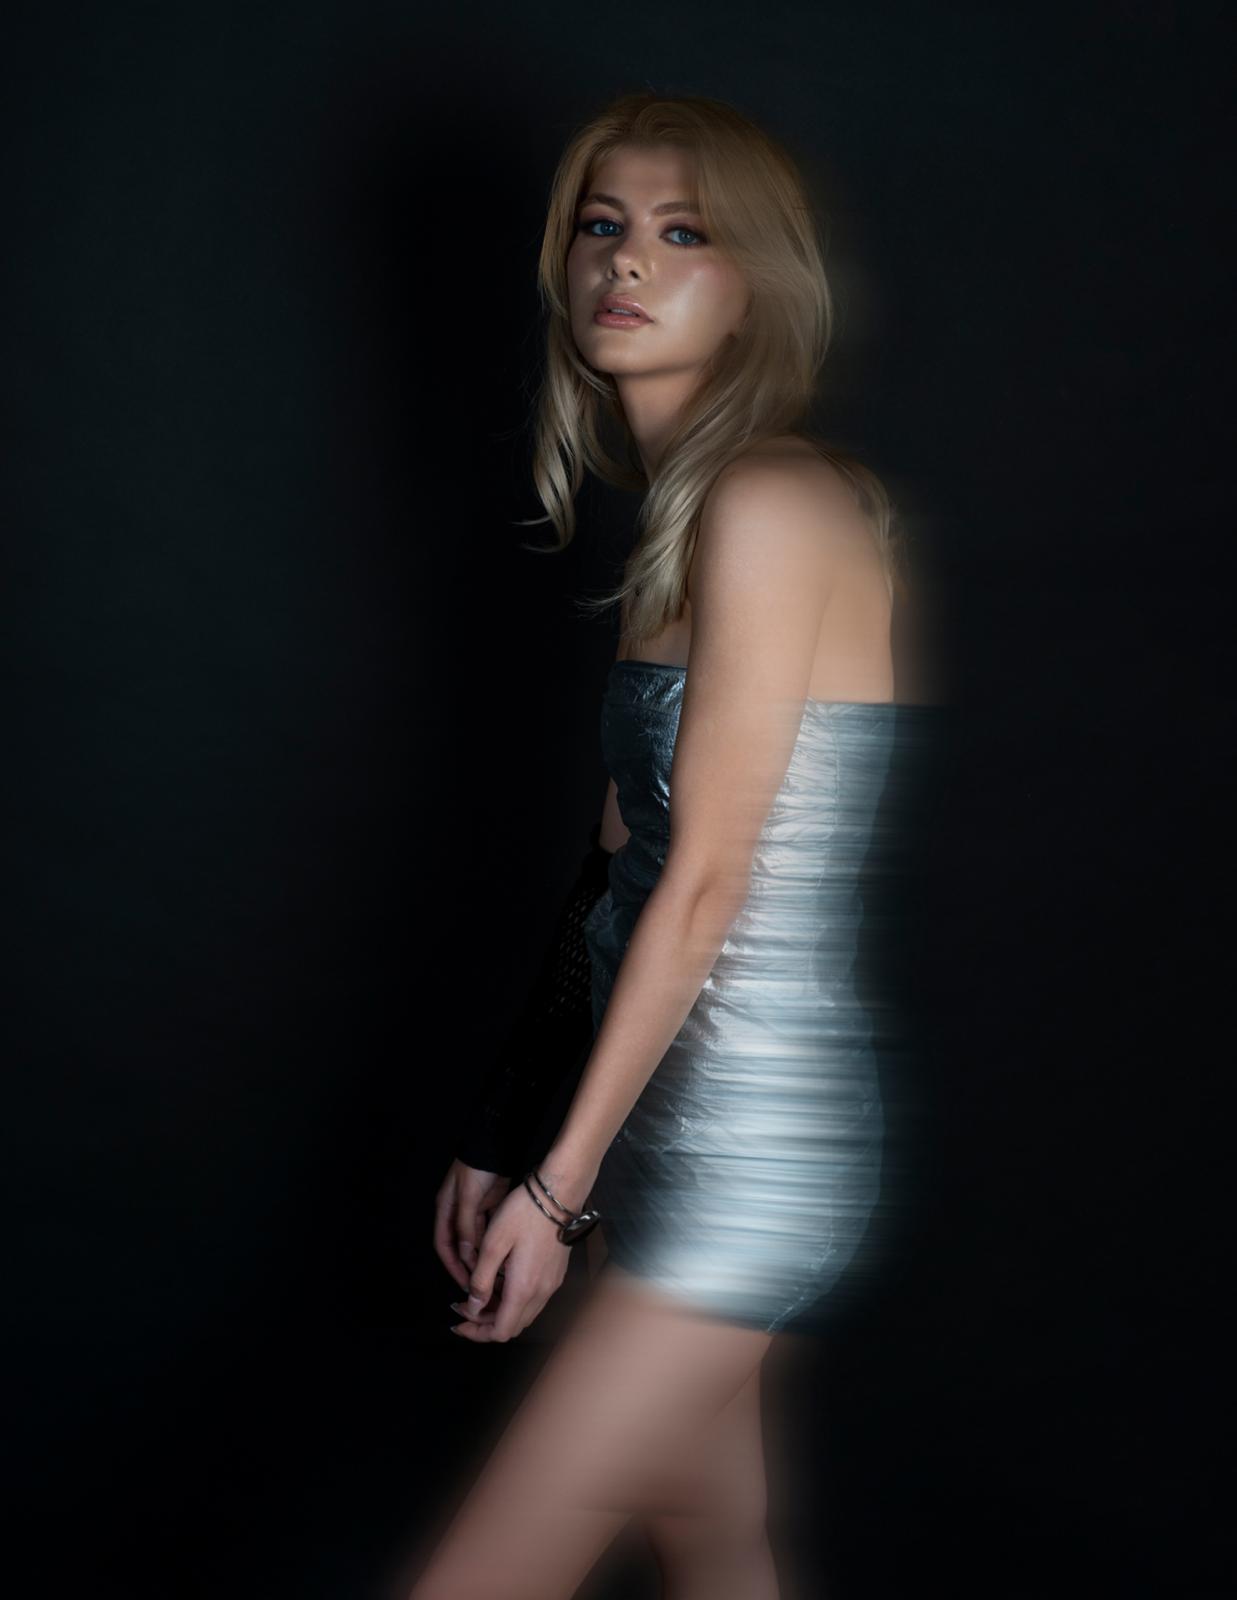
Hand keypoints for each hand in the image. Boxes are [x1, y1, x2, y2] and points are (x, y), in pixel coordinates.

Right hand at [433, 1158, 510, 1294]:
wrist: (496, 1141)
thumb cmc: (478, 1168)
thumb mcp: (469, 1197)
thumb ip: (466, 1225)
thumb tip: (466, 1255)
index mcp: (445, 1209)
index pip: (444, 1245)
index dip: (452, 1266)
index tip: (464, 1285)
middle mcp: (457, 1211)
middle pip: (460, 1245)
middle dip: (469, 1265)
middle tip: (482, 1285)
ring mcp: (474, 1208)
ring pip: (476, 1239)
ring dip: (483, 1256)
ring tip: (495, 1275)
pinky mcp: (490, 1204)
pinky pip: (490, 1229)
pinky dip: (495, 1242)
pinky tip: (505, 1255)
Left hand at [448, 1179, 573, 1342]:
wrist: (558, 1195)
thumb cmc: (523, 1214)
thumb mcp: (493, 1244)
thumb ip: (481, 1280)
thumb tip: (473, 1307)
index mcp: (523, 1289)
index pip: (499, 1332)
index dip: (477, 1333)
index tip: (459, 1322)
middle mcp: (541, 1293)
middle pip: (511, 1327)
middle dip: (485, 1323)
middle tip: (465, 1306)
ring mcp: (551, 1285)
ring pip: (523, 1315)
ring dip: (500, 1312)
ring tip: (479, 1293)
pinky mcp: (556, 1275)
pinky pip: (533, 1301)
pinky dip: (514, 1301)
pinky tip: (501, 1282)